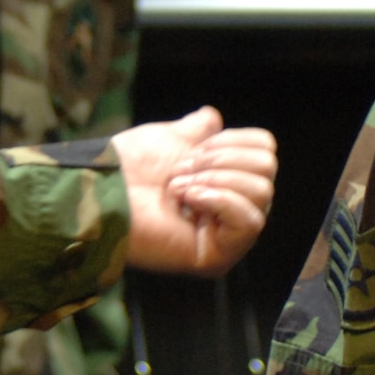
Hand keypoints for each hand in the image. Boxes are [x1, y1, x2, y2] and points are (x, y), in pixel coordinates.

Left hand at [113, 107, 275, 275]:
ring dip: (215, 180)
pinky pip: (249, 221)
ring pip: (261, 193)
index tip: (193, 150)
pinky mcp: (219, 256)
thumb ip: (197, 130)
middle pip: (267, 169)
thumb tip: (212, 118)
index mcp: (227, 182)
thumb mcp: (173, 138)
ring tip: (179, 188)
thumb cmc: (132, 165)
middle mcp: (233, 210)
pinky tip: (187, 199)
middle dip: (221, 160)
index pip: (265, 150)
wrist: (106, 187)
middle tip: (182, 170)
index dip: (232, 141)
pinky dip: (218, 200)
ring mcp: (228, 236)